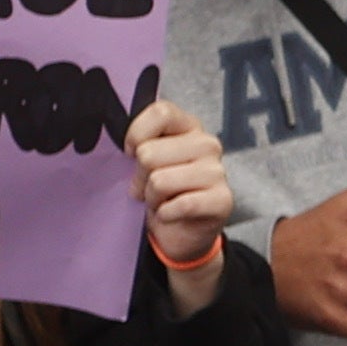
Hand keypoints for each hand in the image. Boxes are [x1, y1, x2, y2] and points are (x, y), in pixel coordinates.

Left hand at [128, 96, 233, 274]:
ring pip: (159, 181)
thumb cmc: (161, 192)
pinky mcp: (222, 199)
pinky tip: (171, 214)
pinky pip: (180, 205)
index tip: (130, 154)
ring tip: (161, 201)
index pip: (161, 112)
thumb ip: (139, 144)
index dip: (136, 134)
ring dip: (152, 199)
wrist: (182, 233)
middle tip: (149, 188)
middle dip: (140, 177)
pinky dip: (166, 215)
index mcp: (188, 127)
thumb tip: (124, 147)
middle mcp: (207, 144)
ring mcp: (217, 172)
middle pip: (149, 153)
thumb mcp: (147, 162)